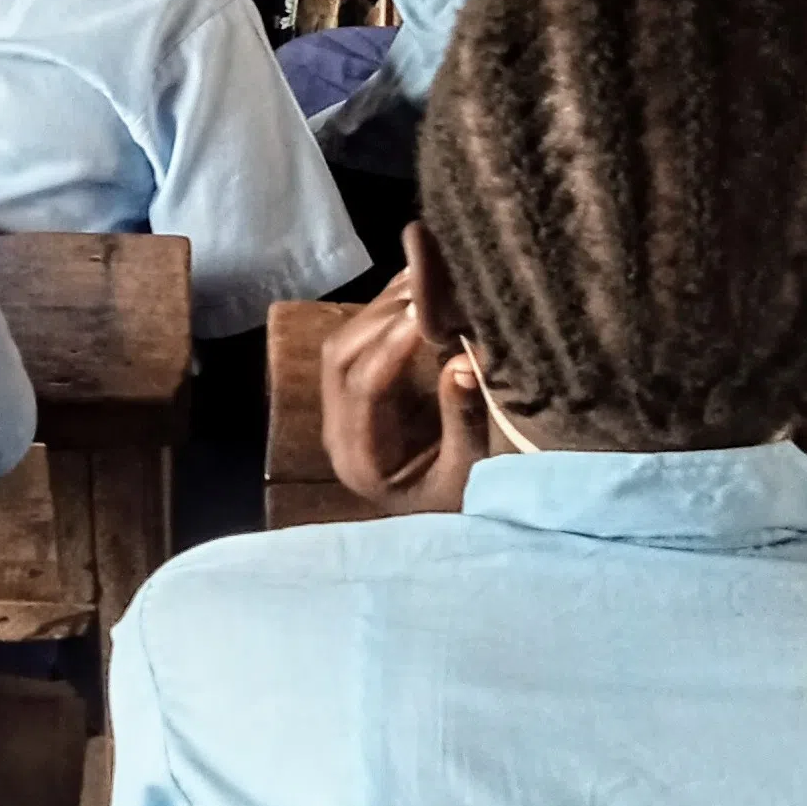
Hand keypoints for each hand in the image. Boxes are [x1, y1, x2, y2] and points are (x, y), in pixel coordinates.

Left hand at [318, 280, 487, 517]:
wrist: (439, 529)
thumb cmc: (457, 508)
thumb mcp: (468, 476)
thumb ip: (463, 423)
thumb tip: (463, 362)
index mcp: (360, 457)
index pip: (362, 389)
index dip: (391, 346)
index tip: (427, 314)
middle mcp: (338, 429)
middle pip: (342, 357)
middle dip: (383, 317)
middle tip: (431, 285)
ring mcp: (343, 406)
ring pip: (347, 341)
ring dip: (384, 307)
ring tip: (429, 276)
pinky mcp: (359, 389)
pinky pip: (364, 340)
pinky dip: (389, 311)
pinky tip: (420, 285)